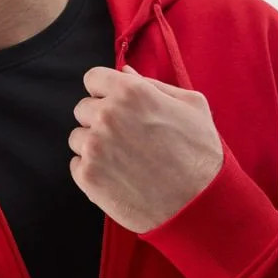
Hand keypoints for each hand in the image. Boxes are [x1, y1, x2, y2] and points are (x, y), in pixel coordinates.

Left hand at [68, 64, 223, 233]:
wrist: (200, 206)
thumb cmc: (200, 154)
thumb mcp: (191, 106)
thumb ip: (152, 84)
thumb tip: (124, 72)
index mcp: (130, 93)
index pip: (92, 78)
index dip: (104, 91)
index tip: (115, 105)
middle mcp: (107, 116)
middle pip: (83, 108)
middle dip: (100, 120)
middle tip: (127, 138)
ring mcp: (94, 147)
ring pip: (78, 137)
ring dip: (94, 146)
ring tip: (125, 160)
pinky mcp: (87, 176)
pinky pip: (76, 164)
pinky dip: (93, 170)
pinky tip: (119, 176)